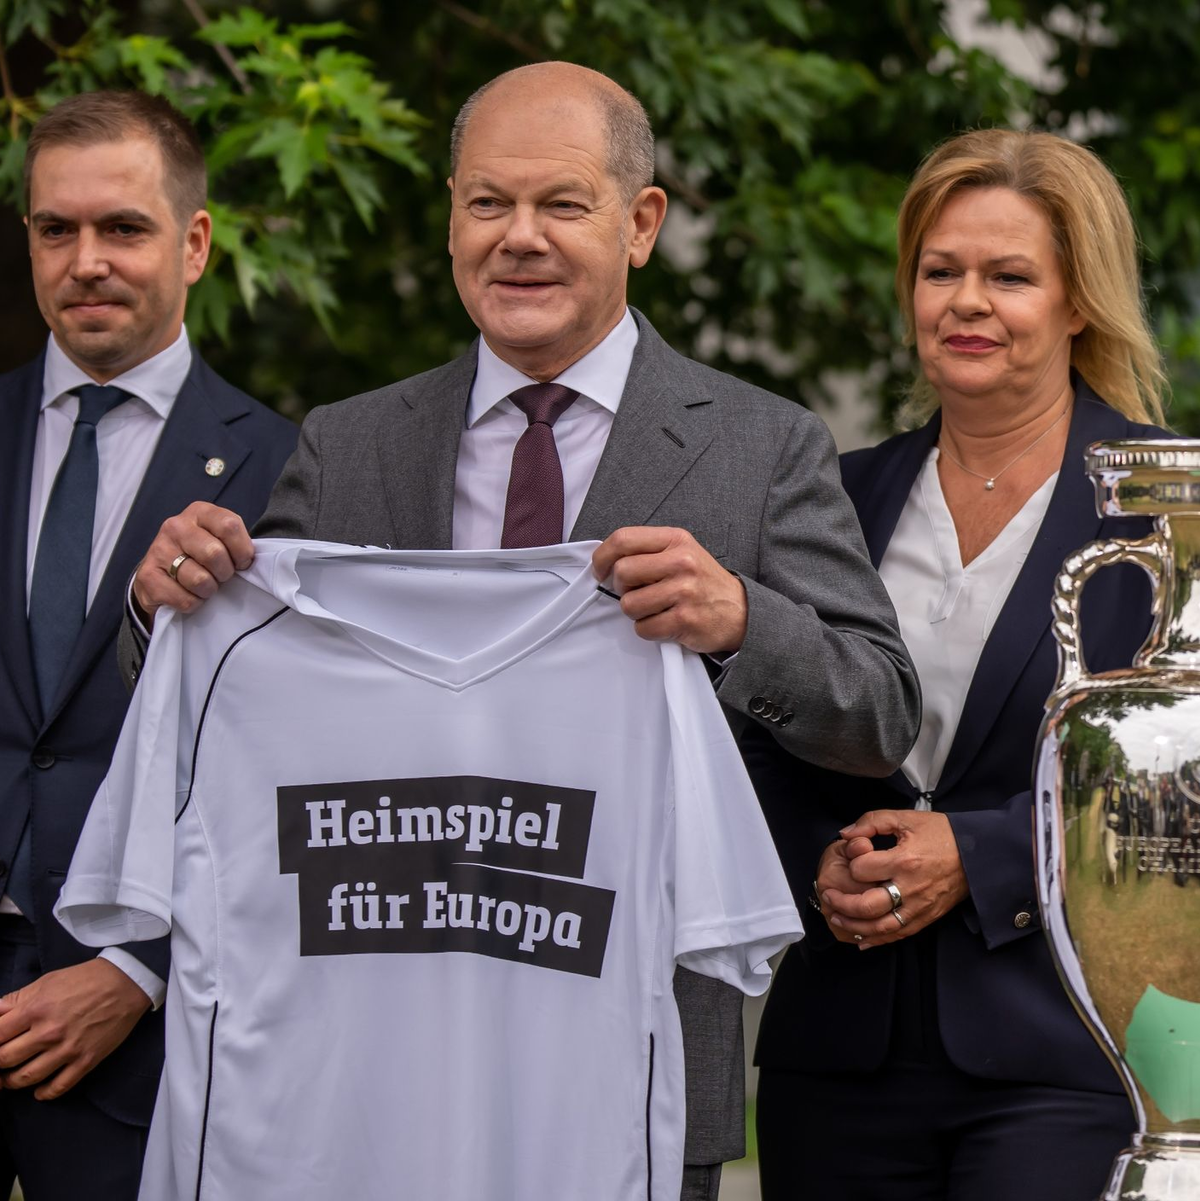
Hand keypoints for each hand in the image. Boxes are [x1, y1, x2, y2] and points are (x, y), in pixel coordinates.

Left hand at [0, 959, 151, 1099]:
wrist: (127, 982)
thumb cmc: (85, 979)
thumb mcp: (47, 981)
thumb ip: (16, 1000)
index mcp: (35, 1008)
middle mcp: (48, 1032)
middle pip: (5, 1059)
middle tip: (0, 1062)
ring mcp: (68, 1049)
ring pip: (26, 1078)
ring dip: (12, 1081)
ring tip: (11, 1078)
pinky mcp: (86, 1060)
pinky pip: (58, 1087)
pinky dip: (43, 1093)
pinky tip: (38, 1090)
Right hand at [132, 502, 253, 628]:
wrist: (159, 575)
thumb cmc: (199, 556)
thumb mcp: (219, 539)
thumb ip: (235, 542)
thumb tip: (250, 561)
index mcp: (199, 512)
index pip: (230, 526)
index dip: (242, 551)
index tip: (241, 563)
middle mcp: (176, 526)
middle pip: (214, 554)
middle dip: (225, 573)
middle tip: (220, 576)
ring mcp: (158, 550)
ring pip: (200, 580)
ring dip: (209, 590)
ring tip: (204, 586)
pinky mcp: (147, 576)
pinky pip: (185, 599)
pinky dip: (193, 603)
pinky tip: (188, 594)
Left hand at [591, 526, 746, 653]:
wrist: (740, 611)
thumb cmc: (702, 582)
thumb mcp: (681, 552)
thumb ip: (647, 552)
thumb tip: (605, 563)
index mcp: (675, 540)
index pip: (623, 539)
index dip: (603, 557)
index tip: (601, 571)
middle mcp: (681, 561)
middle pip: (622, 572)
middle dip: (622, 588)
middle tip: (638, 593)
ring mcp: (684, 591)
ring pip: (629, 604)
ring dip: (636, 612)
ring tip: (656, 609)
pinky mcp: (684, 620)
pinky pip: (643, 628)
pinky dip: (648, 629)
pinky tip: (665, 622)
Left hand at [821, 810, 968, 948]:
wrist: (979, 855)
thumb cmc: (942, 834)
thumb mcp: (906, 818)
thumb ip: (872, 821)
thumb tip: (846, 833)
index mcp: (904, 860)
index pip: (862, 869)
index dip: (851, 863)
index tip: (852, 857)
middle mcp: (910, 888)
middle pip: (867, 906)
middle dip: (842, 903)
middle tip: (828, 896)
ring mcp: (919, 907)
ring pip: (881, 927)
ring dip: (854, 926)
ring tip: (836, 917)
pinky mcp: (927, 918)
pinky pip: (899, 934)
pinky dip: (877, 940)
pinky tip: (861, 940)